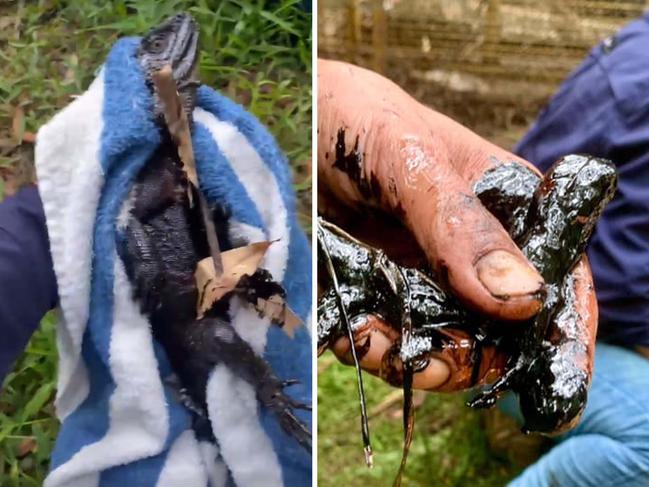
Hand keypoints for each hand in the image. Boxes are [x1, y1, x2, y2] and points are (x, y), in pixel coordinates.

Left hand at [317, 59, 597, 390]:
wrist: (298, 121)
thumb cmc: (361, 120)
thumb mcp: (410, 159)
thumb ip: (459, 224)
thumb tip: (523, 298)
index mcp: (508, 209)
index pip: (560, 276)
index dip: (565, 332)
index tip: (552, 380)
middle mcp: (476, 251)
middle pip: (500, 330)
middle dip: (468, 358)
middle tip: (424, 362)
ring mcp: (430, 275)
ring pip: (445, 342)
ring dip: (415, 358)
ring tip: (369, 340)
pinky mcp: (385, 289)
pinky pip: (393, 335)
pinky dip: (377, 346)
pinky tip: (351, 331)